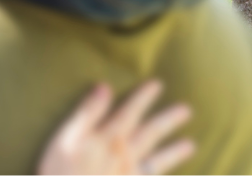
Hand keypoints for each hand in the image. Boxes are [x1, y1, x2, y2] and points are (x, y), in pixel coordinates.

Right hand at [38, 80, 194, 174]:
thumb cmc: (61, 172)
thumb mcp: (67, 137)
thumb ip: (87, 113)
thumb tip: (104, 87)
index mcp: (109, 138)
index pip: (129, 113)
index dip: (143, 98)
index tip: (157, 84)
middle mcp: (125, 156)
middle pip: (150, 135)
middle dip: (167, 121)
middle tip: (186, 110)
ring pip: (157, 161)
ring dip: (174, 152)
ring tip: (190, 145)